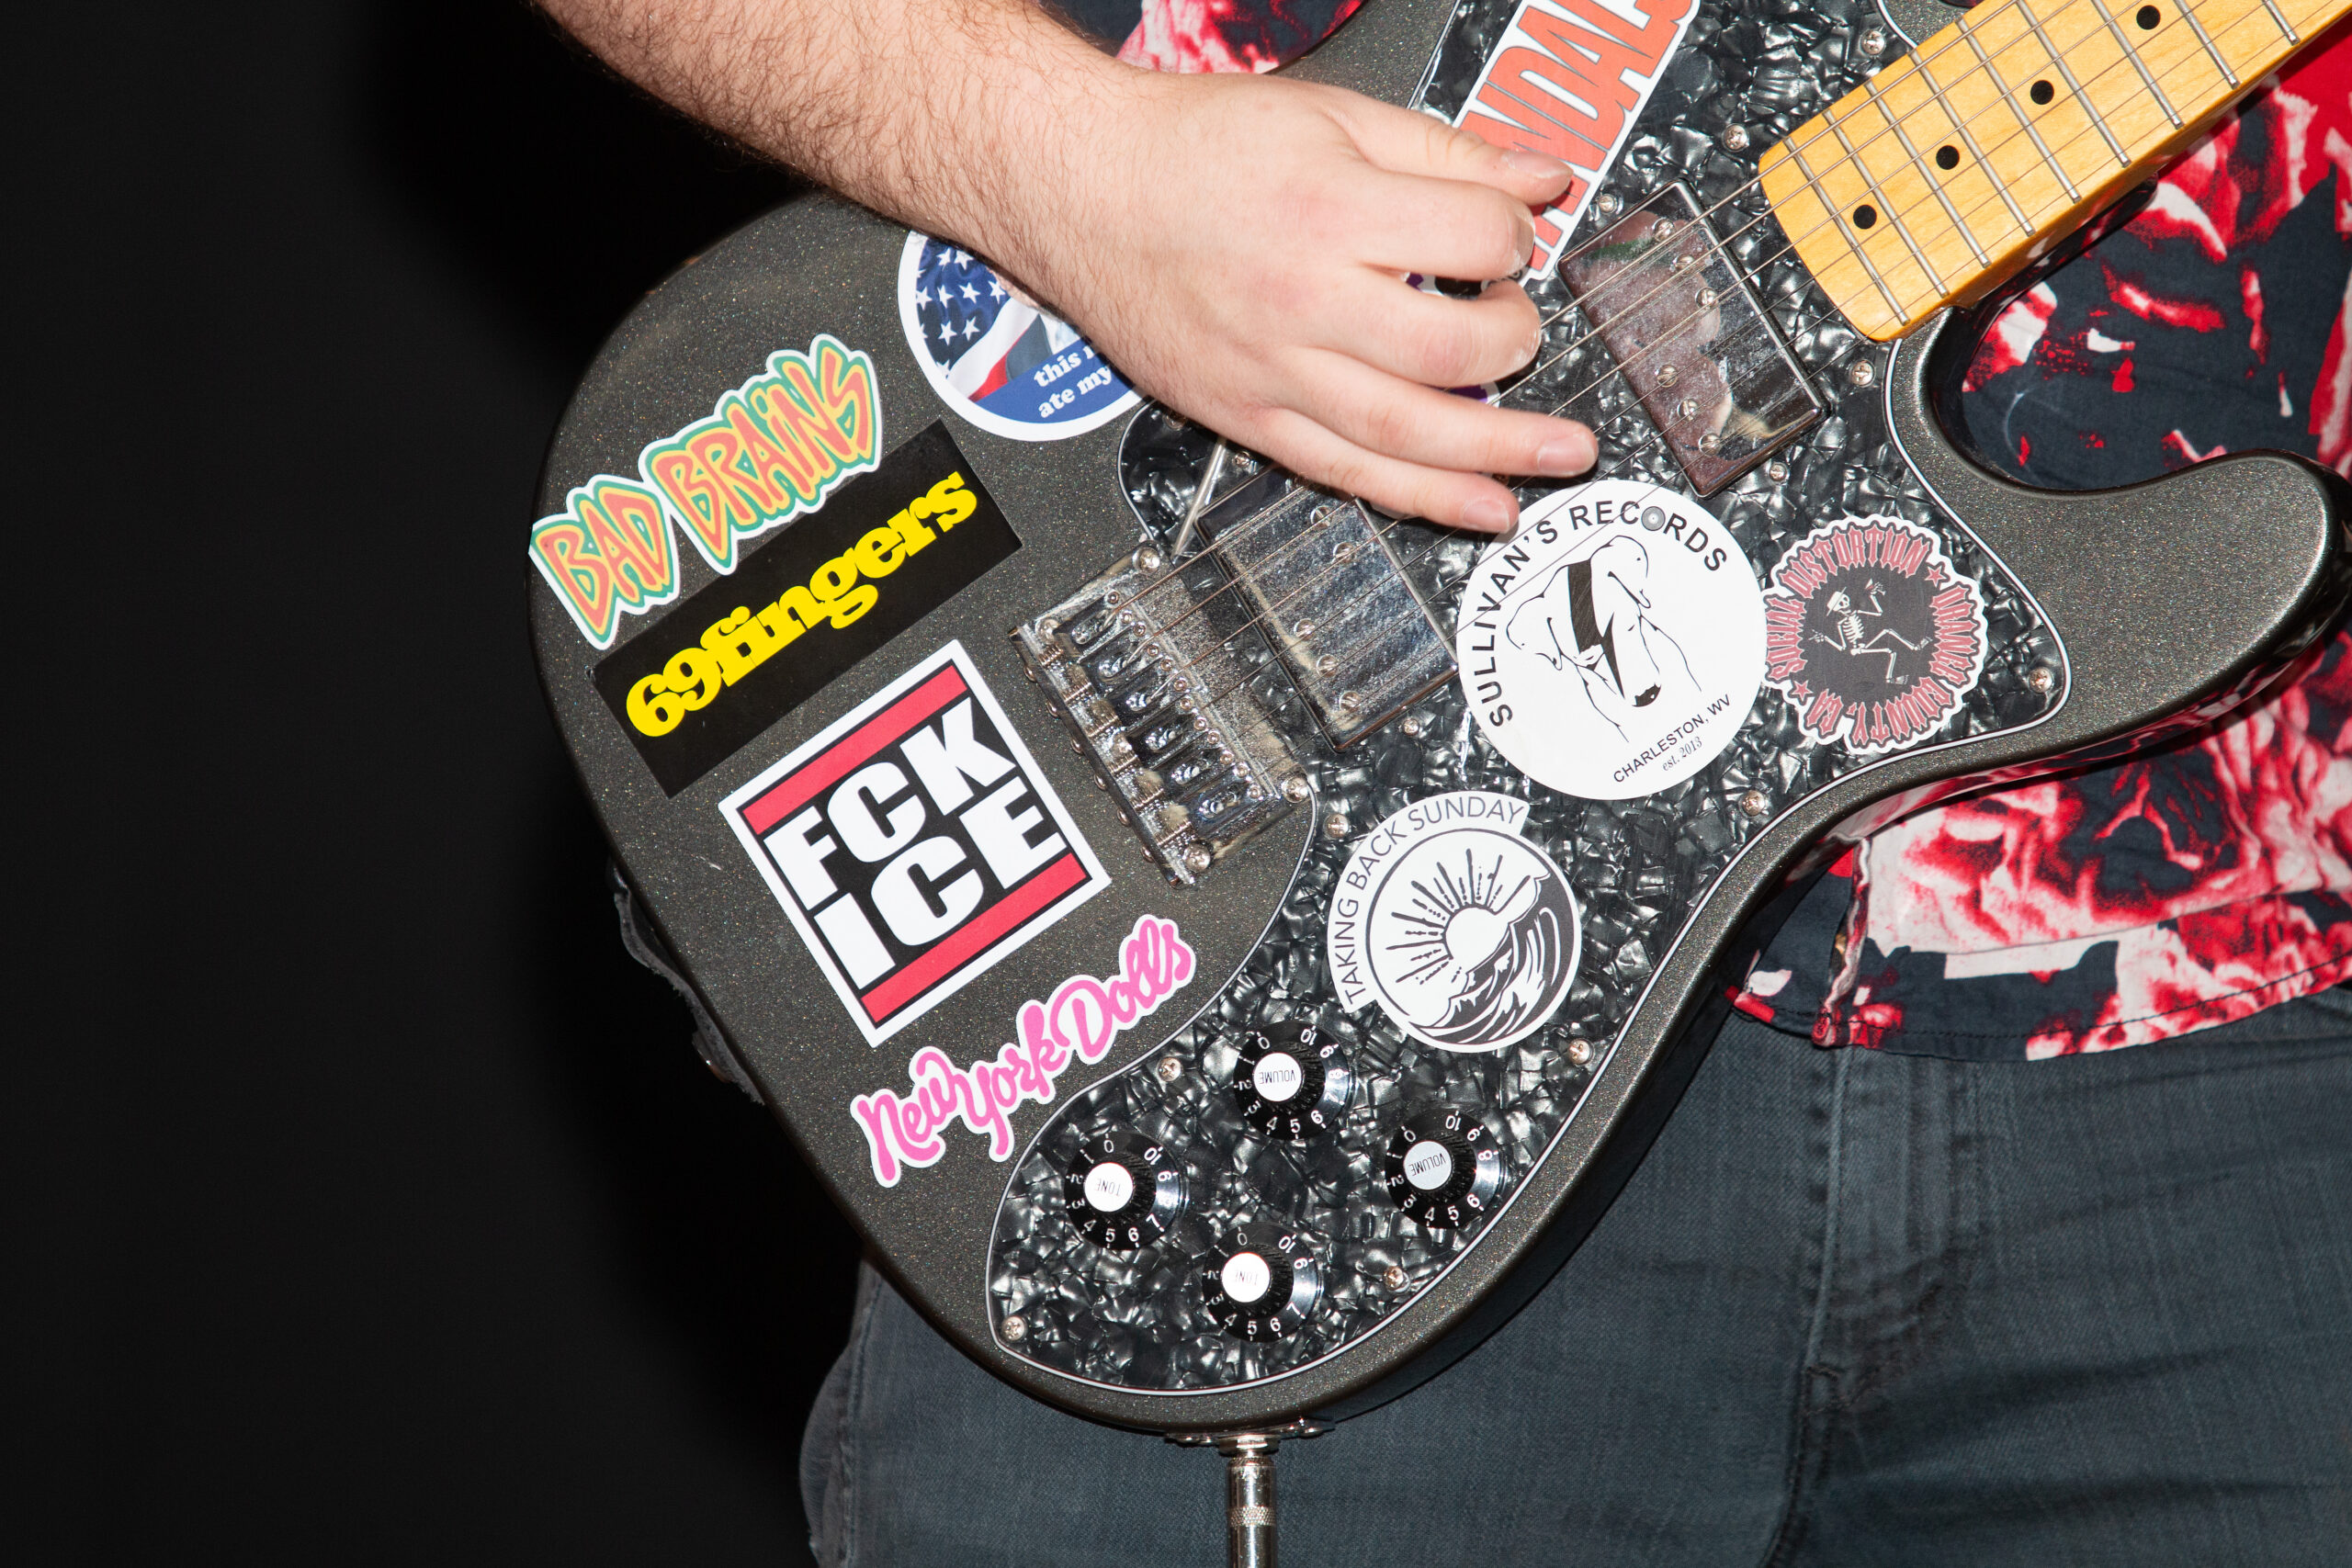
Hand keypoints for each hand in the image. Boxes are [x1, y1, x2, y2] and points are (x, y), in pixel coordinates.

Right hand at [969, 69, 1598, 533]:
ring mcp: (1273, 372)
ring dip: (1500, 450)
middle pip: (1450, 349)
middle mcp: (1302, 301)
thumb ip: (1441, 151)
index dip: (1514, 236)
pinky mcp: (1250, 419)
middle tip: (1522, 326)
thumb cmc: (1190, 150)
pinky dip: (1425, 499)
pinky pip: (1349, 473)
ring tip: (1565, 456)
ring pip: (1410, 433)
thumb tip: (1539, 176)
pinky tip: (1484, 507)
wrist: (1077, 190)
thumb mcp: (1329, 117)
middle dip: (1514, 339)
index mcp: (1330, 211)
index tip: (1510, 236)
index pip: (1473, 239)